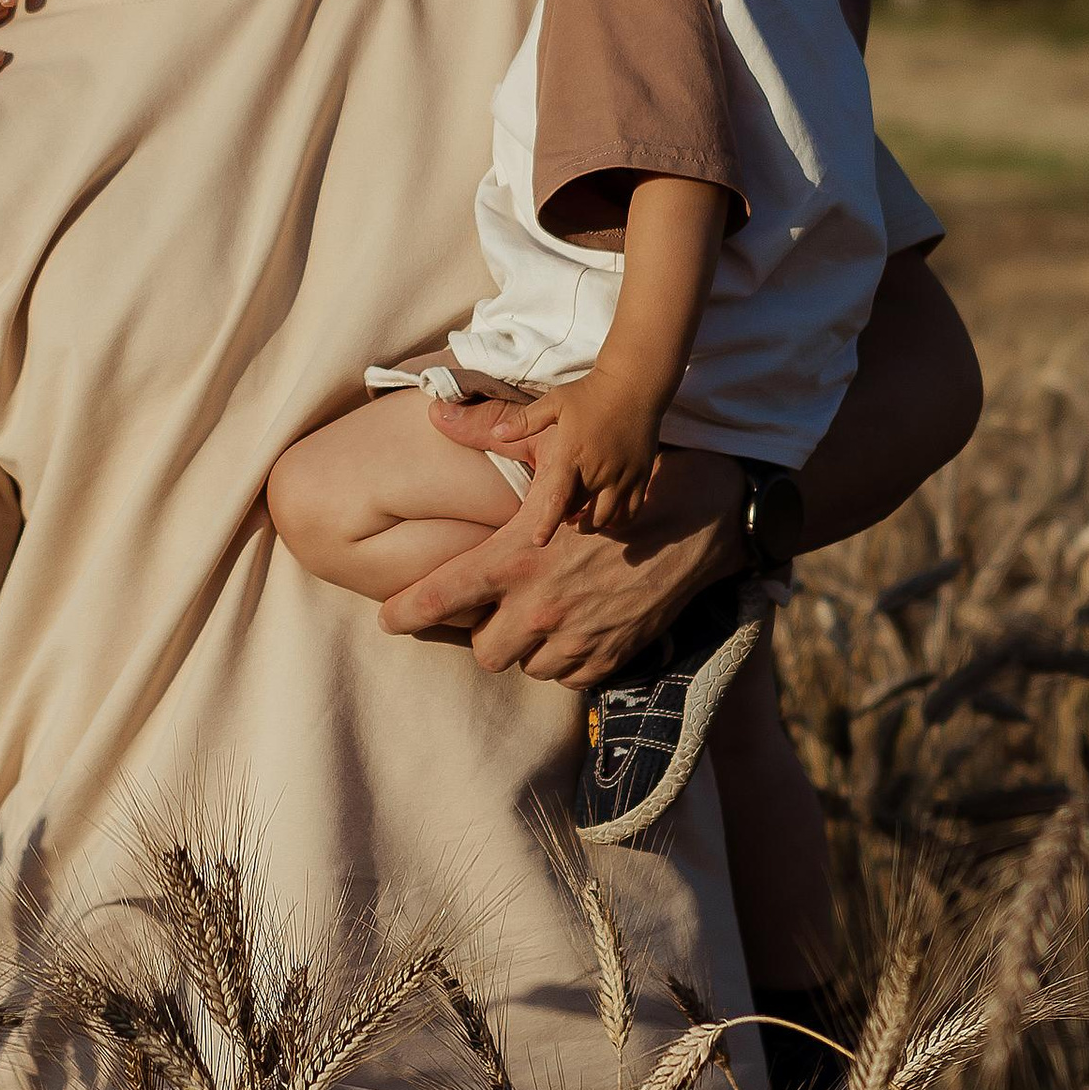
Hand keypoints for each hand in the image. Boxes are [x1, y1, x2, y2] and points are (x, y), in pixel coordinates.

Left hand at [376, 436, 738, 679]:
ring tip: (548, 610)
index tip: (389, 621)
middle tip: (501, 608)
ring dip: (532, 646)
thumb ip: (490, 434)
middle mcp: (540, 607)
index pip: (441, 597)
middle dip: (489, 633)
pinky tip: (581, 622)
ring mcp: (578, 637)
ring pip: (529, 667)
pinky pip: (570, 676)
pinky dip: (570, 657)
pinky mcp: (612, 656)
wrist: (699, 514)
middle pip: (485, 652)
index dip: (406, 613)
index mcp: (517, 557)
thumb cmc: (623, 474)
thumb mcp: (554, 446)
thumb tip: (436, 413)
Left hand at [480, 375, 662, 544]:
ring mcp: (623, 475)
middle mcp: (598, 470)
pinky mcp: (641, 476)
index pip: (558, 499)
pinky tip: (610, 515)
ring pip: (606, 518)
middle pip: (580, 513)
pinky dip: (619, 522)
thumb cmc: (589, 392)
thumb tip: (495, 432)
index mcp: (573, 455)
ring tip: (585, 519)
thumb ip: (524, 422)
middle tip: (565, 516)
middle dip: (569, 521)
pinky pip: (631, 512)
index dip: (547, 523)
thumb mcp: (553, 402)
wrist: (634, 384)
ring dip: (593, 525)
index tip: (538, 541)